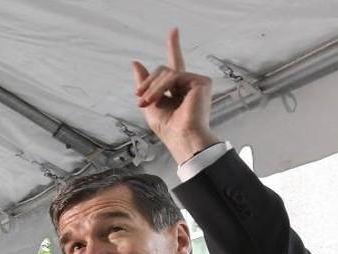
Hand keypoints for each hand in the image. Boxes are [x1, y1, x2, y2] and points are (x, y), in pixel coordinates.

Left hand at [131, 28, 218, 163]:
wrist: (181, 139)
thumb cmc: (168, 128)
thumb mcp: (149, 103)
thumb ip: (144, 83)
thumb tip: (135, 63)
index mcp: (178, 88)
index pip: (175, 64)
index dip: (174, 47)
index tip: (174, 30)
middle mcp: (189, 83)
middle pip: (163, 69)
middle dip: (148, 83)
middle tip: (139, 100)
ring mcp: (196, 82)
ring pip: (166, 72)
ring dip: (152, 88)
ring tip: (146, 103)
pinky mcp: (201, 82)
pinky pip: (174, 75)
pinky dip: (160, 87)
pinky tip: (157, 99)